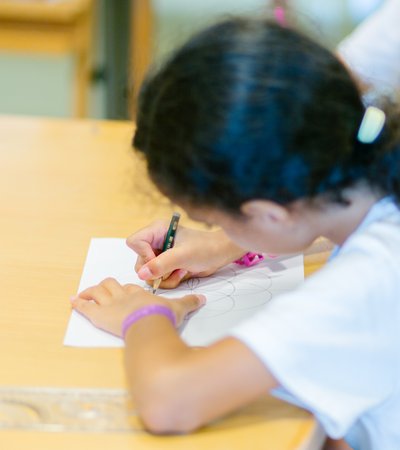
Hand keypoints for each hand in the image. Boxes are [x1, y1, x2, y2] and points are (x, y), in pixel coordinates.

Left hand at [70, 277, 205, 336]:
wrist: (149, 324)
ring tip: (84, 294)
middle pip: (111, 285)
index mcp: (139, 293)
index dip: (127, 288)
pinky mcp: (99, 315)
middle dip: (106, 286)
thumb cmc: (163, 315)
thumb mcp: (179, 308)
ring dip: (90, 292)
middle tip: (103, 289)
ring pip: (97, 291)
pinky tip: (72, 302)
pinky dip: (78, 304)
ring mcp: (110, 304)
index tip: (126, 291)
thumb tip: (204, 299)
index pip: (130, 286)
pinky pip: (85, 306)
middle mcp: (123, 295)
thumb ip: (190, 302)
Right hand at [127, 222, 244, 288]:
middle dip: (156, 271)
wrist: (220, 254)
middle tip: (172, 270)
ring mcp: (160, 254)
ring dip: (165, 277)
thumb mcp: (182, 256)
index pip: (134, 242)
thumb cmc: (205, 248)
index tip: (158, 262)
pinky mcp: (166, 265)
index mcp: (156, 230)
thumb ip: (161, 264)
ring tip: (181, 271)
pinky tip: (182, 273)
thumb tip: (142, 274)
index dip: (143, 255)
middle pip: (140, 261)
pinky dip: (170, 280)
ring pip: (149, 273)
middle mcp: (155, 241)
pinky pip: (158, 278)